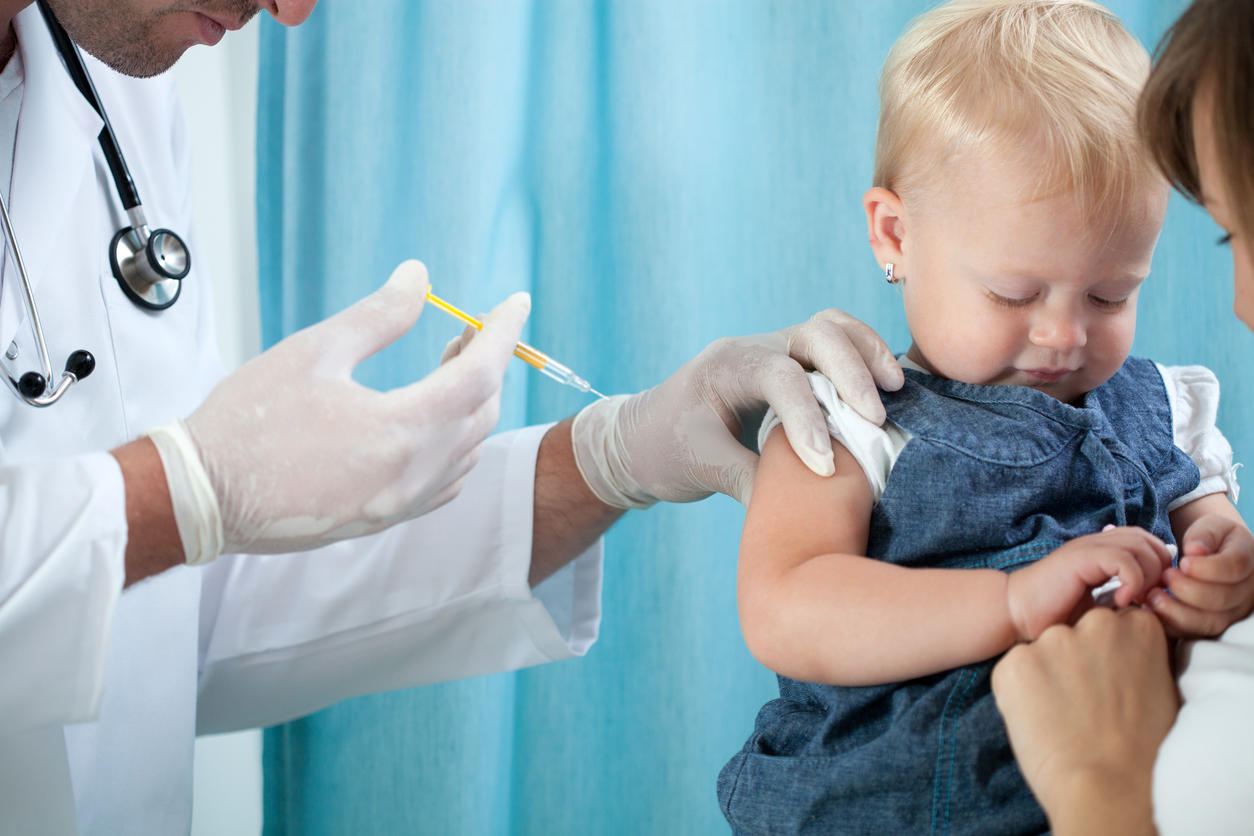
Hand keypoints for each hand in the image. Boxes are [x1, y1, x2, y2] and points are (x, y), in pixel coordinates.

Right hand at [174, 260, 529, 553]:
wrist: (200, 497)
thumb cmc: (247, 421)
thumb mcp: (314, 352)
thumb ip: (378, 315)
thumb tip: (419, 277)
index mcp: (400, 429)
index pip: (479, 374)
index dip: (503, 332)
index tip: (516, 301)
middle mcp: (411, 475)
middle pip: (481, 414)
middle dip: (486, 365)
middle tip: (466, 331)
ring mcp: (399, 505)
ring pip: (468, 451)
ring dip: (473, 407)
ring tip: (447, 368)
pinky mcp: (382, 520)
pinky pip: (445, 483)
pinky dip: (455, 447)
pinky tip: (433, 423)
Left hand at [570, 309, 902, 506]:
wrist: (640, 439)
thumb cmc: (665, 451)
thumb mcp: (703, 470)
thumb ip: (754, 483)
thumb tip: (807, 509)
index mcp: (725, 366)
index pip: (780, 377)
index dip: (809, 419)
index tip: (826, 466)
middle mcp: (754, 349)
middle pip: (816, 334)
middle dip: (851, 372)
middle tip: (877, 419)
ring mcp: (776, 351)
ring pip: (832, 329)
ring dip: (868, 354)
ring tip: (897, 391)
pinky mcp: (793, 365)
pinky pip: (837, 346)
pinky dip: (866, 359)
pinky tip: (891, 389)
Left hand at [991, 608, 1175, 833]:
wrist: (1109, 789)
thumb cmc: (1144, 754)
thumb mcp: (1161, 691)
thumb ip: (1137, 660)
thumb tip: (1120, 659)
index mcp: (1139, 627)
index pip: (1113, 626)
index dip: (1107, 660)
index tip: (1110, 687)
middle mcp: (1096, 623)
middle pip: (1075, 634)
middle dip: (1074, 662)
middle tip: (1084, 706)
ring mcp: (1053, 640)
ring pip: (1042, 653)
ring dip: (1044, 678)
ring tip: (1062, 719)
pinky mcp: (1015, 661)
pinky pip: (1012, 673)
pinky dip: (1018, 694)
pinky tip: (1039, 721)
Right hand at [1006, 526, 1171, 641]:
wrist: (1015, 611)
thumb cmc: (1052, 615)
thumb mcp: (1096, 605)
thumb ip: (1121, 596)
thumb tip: (1154, 606)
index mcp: (1101, 551)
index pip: (1148, 543)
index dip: (1159, 568)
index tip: (1151, 599)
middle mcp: (1097, 542)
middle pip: (1150, 541)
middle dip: (1159, 572)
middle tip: (1147, 601)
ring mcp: (1088, 547)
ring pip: (1141, 546)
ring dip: (1148, 577)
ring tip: (1135, 602)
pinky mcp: (1080, 558)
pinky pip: (1123, 560)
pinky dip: (1132, 581)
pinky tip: (1119, 601)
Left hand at [1150, 513, 1253, 636]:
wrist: (1216, 555)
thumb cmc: (1212, 540)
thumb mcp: (1211, 526)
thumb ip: (1204, 534)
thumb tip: (1195, 550)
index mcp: (1247, 560)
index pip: (1233, 567)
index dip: (1206, 568)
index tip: (1183, 561)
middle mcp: (1245, 590)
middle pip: (1222, 598)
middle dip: (1187, 589)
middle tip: (1166, 576)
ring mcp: (1231, 611)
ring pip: (1210, 622)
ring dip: (1177, 611)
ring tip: (1154, 596)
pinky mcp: (1213, 624)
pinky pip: (1194, 633)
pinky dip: (1171, 625)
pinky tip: (1153, 609)